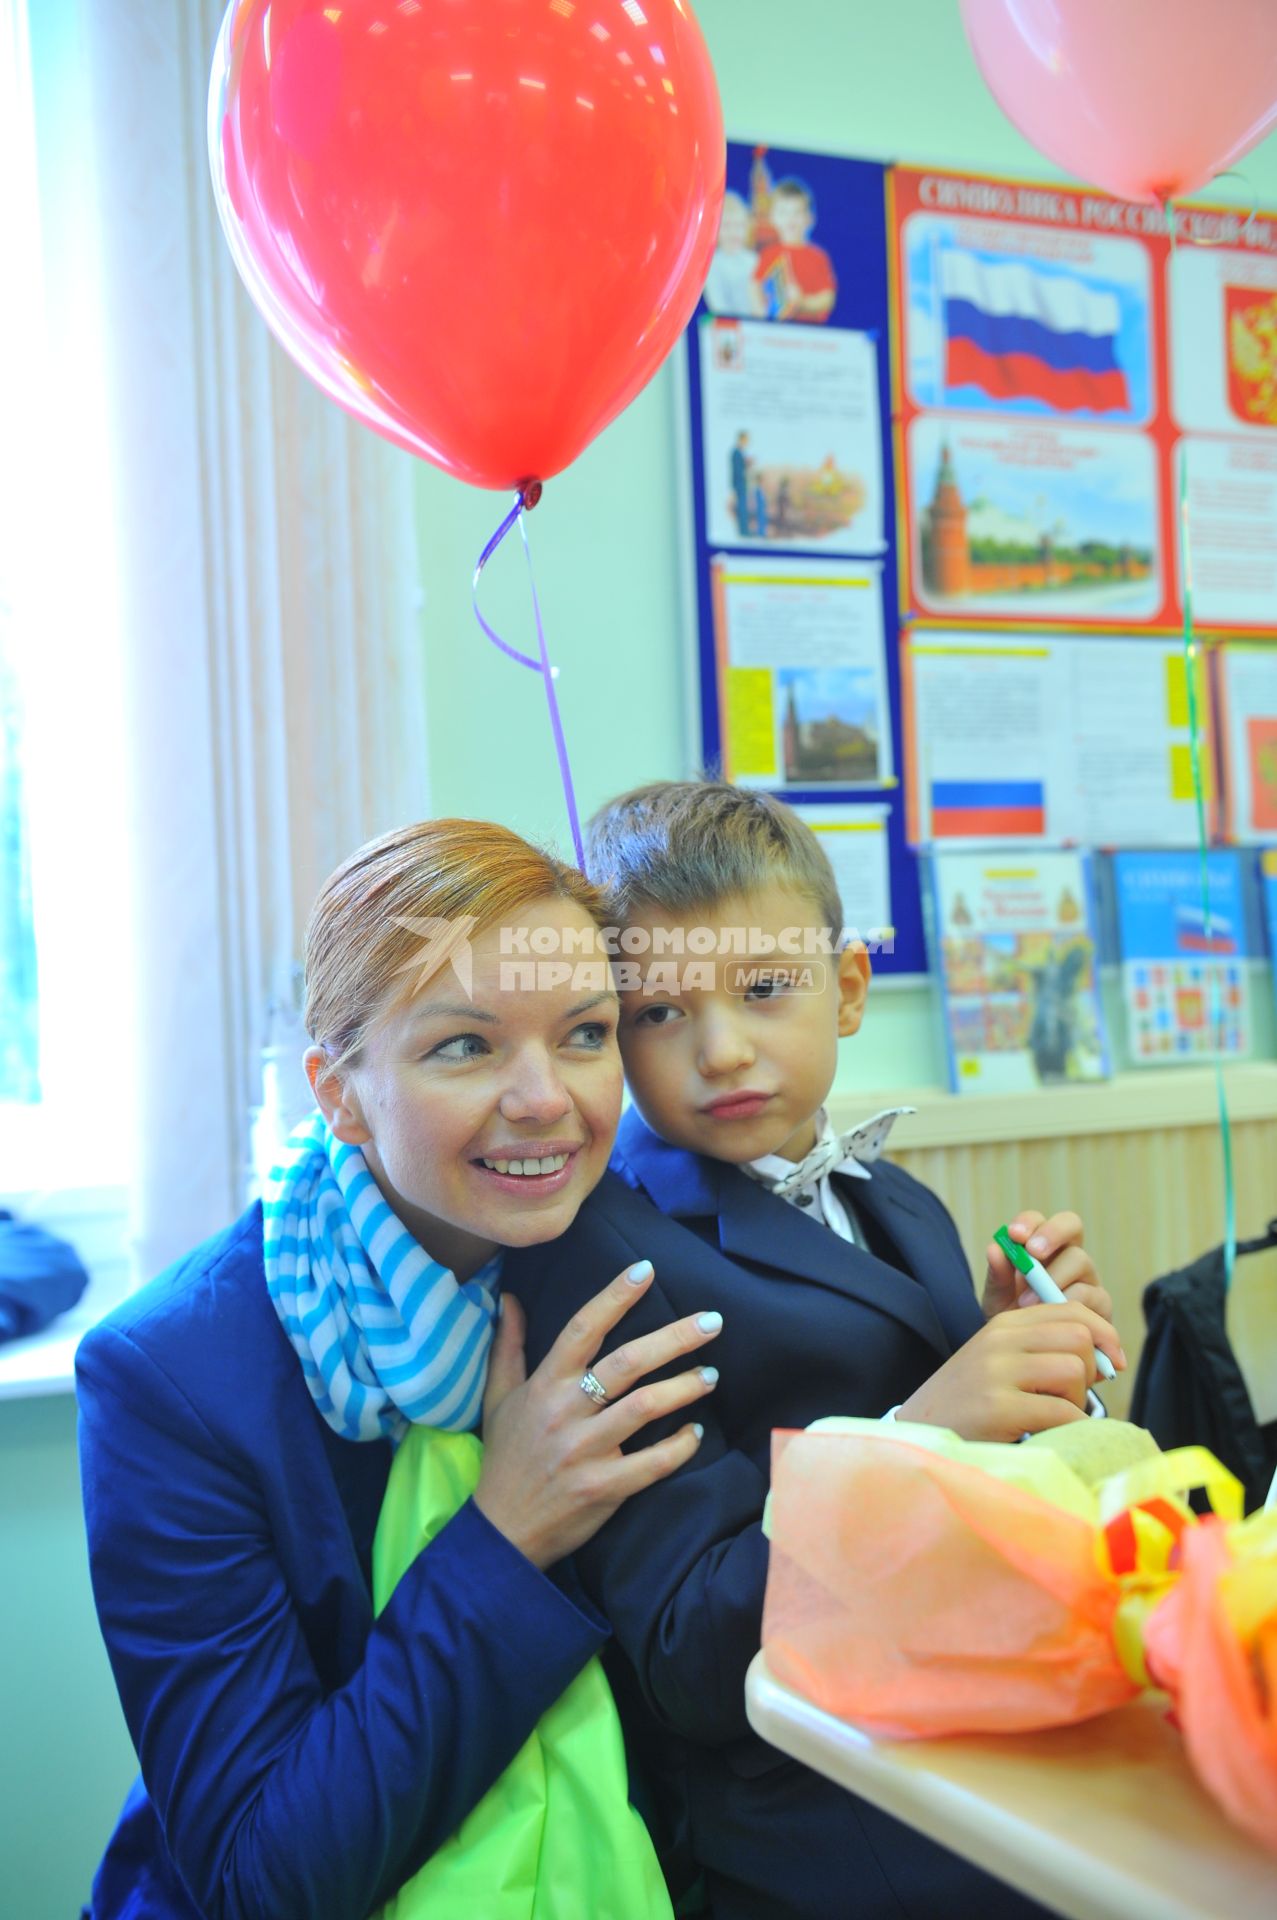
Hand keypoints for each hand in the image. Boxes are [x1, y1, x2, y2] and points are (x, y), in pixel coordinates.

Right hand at [474, 1263, 720, 1570]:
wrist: (502, 1531)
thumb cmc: (506, 1459)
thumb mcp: (498, 1398)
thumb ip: (508, 1346)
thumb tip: (510, 1298)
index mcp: (544, 1385)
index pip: (582, 1329)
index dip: (614, 1297)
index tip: (645, 1270)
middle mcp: (565, 1412)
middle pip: (626, 1363)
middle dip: (674, 1338)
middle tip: (712, 1321)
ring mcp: (585, 1451)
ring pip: (645, 1407)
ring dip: (684, 1387)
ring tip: (712, 1375)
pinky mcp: (604, 1488)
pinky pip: (653, 1462)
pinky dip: (680, 1446)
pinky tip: (696, 1432)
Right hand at [898, 1300, 1125, 1442]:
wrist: (919, 1433)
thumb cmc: (970, 1403)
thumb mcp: (999, 1362)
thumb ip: (1043, 1349)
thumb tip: (1107, 1357)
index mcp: (1003, 1324)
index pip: (1072, 1309)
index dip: (1104, 1335)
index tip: (1113, 1363)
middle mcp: (1000, 1340)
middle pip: (1079, 1337)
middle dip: (1089, 1370)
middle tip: (1073, 1397)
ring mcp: (996, 1372)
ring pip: (1073, 1370)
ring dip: (1077, 1400)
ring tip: (1055, 1416)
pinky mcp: (998, 1409)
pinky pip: (1062, 1412)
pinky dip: (1070, 1427)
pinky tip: (1052, 1435)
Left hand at [982, 1210, 1120, 1351]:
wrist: (1034, 1360)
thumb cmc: (1015, 1323)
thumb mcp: (998, 1301)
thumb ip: (998, 1276)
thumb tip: (994, 1248)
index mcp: (1041, 1249)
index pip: (1039, 1222)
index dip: (1031, 1223)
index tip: (1015, 1235)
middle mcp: (1067, 1257)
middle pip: (1071, 1226)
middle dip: (1051, 1235)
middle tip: (1033, 1252)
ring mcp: (1087, 1279)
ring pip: (1081, 1260)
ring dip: (1056, 1276)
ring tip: (1029, 1302)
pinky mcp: (1101, 1306)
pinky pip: (1094, 1296)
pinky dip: (1072, 1304)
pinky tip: (1054, 1318)